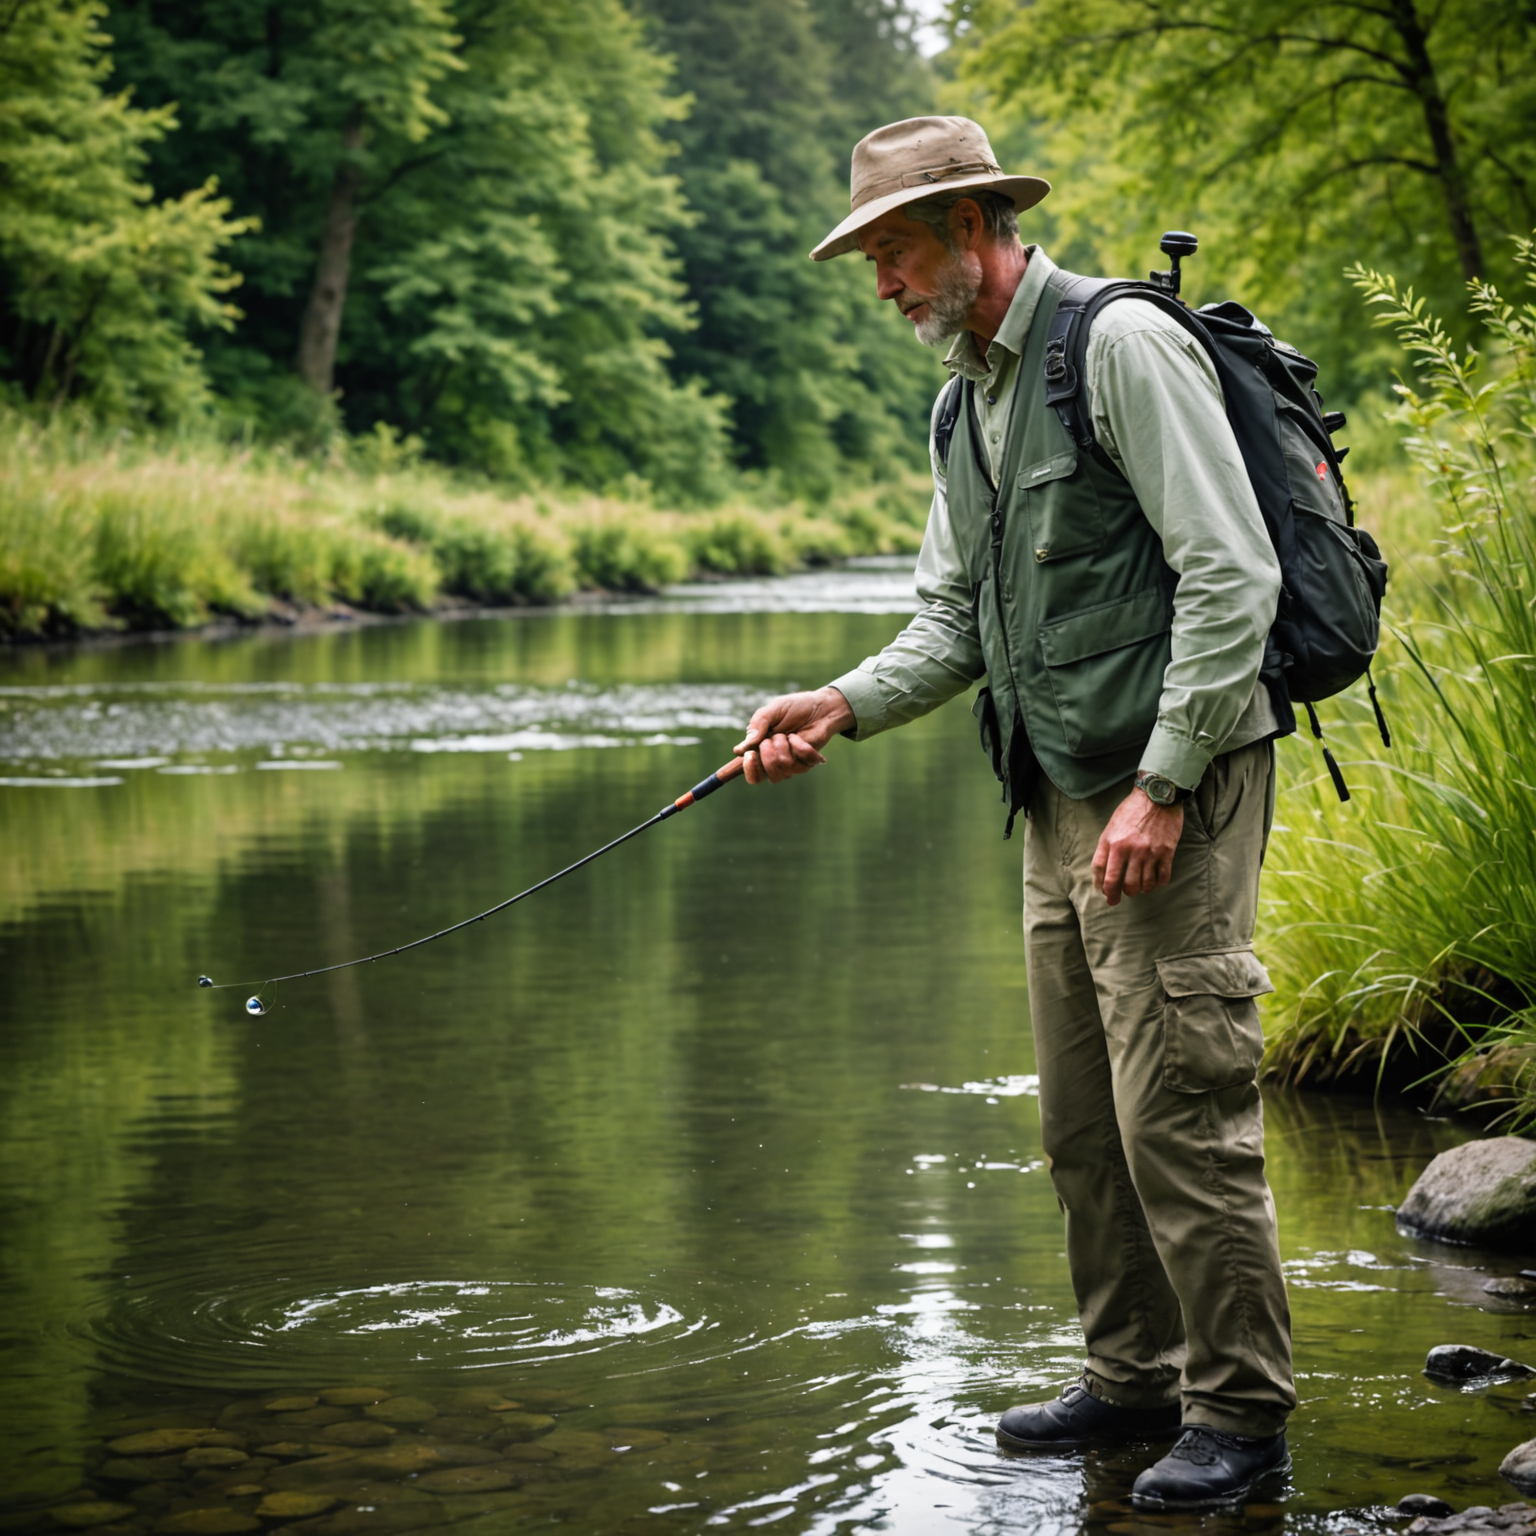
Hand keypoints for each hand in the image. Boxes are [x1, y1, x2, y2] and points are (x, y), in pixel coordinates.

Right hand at [734, 687, 854, 784]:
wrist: (821, 706)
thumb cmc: (794, 707)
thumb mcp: (772, 710)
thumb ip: (757, 726)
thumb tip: (741, 750)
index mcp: (760, 750)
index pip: (750, 772)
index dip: (748, 768)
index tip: (750, 755)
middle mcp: (774, 760)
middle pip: (763, 775)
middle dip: (767, 754)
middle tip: (773, 737)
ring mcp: (792, 763)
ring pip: (783, 769)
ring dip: (783, 746)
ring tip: (788, 734)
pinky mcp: (808, 762)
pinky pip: (801, 760)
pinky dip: (799, 745)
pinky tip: (798, 737)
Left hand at [1092, 789, 1184, 905]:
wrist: (1156, 796)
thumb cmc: (1130, 812)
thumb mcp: (1110, 829)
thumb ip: (1104, 852)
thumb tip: (1101, 878)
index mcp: (1114, 844)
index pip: (1106, 876)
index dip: (1105, 890)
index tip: (1107, 894)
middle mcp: (1132, 850)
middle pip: (1126, 885)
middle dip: (1123, 894)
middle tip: (1123, 894)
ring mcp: (1150, 852)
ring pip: (1144, 885)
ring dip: (1140, 890)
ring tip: (1139, 886)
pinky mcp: (1167, 852)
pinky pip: (1162, 878)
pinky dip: (1157, 884)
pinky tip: (1154, 880)